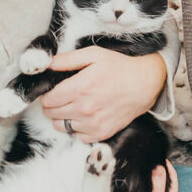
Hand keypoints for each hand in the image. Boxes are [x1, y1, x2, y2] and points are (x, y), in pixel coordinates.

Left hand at [39, 47, 166, 142]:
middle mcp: (85, 108)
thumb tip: (47, 64)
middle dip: (53, 105)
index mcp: (80, 88)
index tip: (53, 92)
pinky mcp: (101, 133)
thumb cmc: (119, 68)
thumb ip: (67, 59)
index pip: (48, 100)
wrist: (144, 84)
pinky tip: (85, 116)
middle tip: (63, 98)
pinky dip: (77, 128)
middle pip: (51, 114)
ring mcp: (93, 123)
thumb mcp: (94, 55)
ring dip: (63, 117)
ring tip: (74, 106)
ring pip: (61, 126)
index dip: (47, 95)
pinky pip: (77, 136)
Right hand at [135, 161, 178, 191]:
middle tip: (151, 159)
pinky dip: (146, 190)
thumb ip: (157, 191)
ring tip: (145, 169)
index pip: (173, 180)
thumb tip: (159, 167)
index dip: (168, 167)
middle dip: (160, 171)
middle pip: (165, 185)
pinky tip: (138, 189)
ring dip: (153, 180)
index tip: (160, 155)